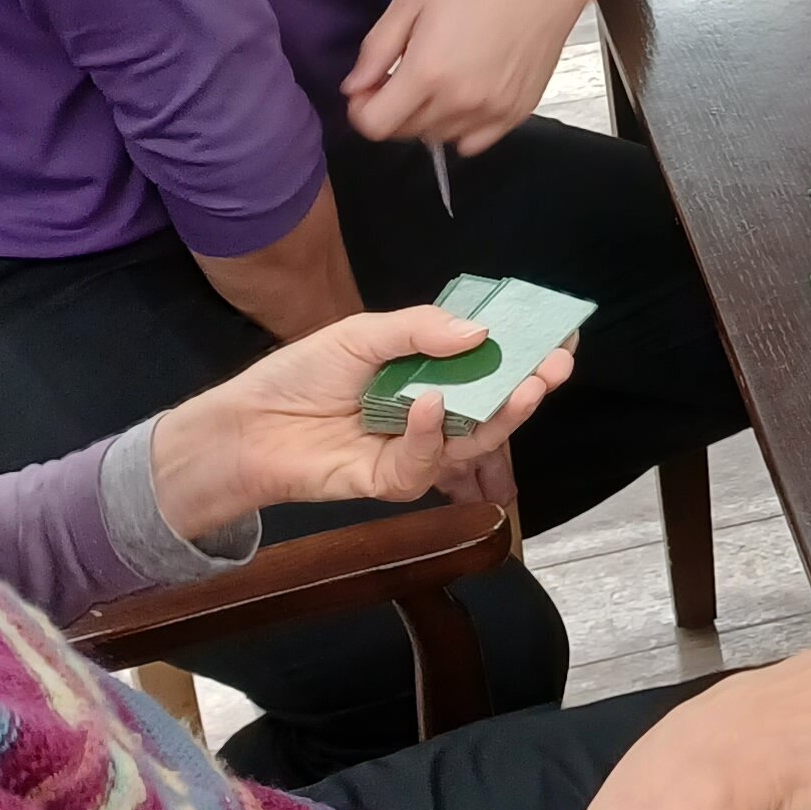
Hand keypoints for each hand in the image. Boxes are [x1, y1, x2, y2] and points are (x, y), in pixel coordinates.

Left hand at [148, 305, 576, 537]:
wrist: (247, 425)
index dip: (528, 353)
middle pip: (494, 405)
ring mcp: (416, 448)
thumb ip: (420, 330)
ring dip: (501, 415)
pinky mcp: (393, 480)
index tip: (562, 338)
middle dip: (530, 387)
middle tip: (553, 369)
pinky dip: (431, 435)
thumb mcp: (362, 334)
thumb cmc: (300, 375)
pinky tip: (431, 406)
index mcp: (429, 371)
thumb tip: (482, 332)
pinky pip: (426, 463)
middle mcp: (432, 411)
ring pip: (474, 439)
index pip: (489, 362)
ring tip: (521, 388)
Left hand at [342, 0, 592, 153]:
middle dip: (392, 108)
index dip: (361, 108)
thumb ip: (376, 48)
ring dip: (425, 117)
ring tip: (438, 78)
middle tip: (403, 73)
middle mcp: (459, 102)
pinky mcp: (516, 114)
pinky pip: (473, 142)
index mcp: (428, 72)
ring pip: (437, 138)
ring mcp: (491, 112)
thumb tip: (353, 88)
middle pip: (403, 133)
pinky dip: (459, 127)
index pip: (374, 125)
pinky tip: (463, 95)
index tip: (368, 87)